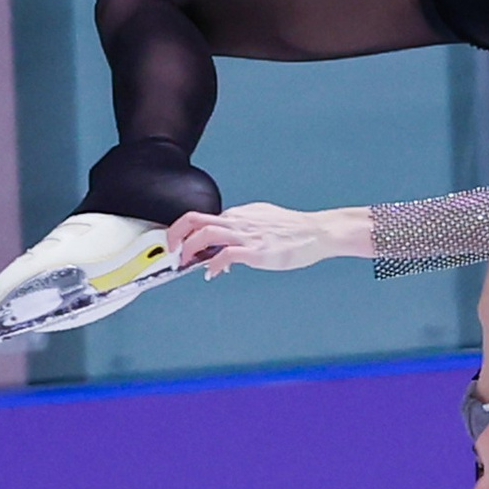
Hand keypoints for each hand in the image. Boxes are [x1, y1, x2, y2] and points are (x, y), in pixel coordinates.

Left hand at [163, 203, 368, 275]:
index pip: (203, 218)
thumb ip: (244, 229)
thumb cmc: (295, 230)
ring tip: (185, 262)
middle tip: (171, 251)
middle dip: (175, 235)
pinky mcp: (256, 251)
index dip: (187, 233)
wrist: (317, 232)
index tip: (181, 246)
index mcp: (239, 214)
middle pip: (194, 220)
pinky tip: (212, 273)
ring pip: (204, 234)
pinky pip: (225, 256)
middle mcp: (238, 221)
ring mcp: (246, 235)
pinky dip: (213, 265)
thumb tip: (227, 249)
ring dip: (188, 249)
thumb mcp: (264, 220)